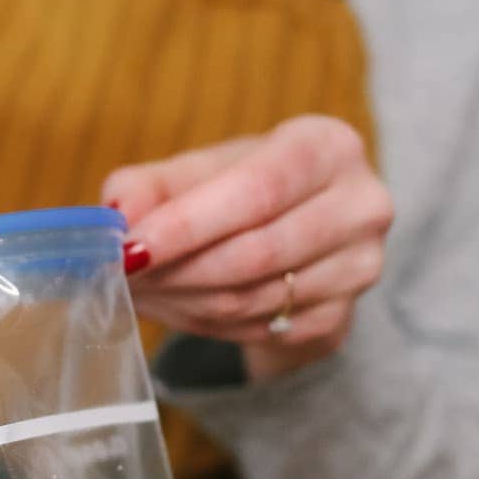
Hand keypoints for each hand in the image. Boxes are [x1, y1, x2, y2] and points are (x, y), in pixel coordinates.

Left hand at [102, 116, 393, 380]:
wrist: (294, 234)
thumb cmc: (242, 190)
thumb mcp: (198, 173)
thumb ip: (149, 186)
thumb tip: (117, 215)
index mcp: (328, 147)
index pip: (258, 190)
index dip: (189, 224)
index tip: (130, 249)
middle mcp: (361, 205)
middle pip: (257, 252)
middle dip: (177, 270)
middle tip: (123, 276)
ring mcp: (359, 266)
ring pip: (252, 299)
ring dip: (182, 300)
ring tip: (142, 288)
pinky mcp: (342, 316)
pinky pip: (257, 331)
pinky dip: (203, 324)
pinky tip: (178, 305)